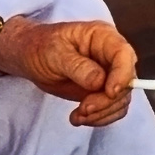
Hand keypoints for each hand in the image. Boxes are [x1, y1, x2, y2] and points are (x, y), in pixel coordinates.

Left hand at [0, 16, 136, 126]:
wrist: (29, 56)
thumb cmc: (40, 46)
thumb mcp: (53, 52)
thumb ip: (76, 66)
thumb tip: (99, 81)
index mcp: (102, 37)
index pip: (124, 54)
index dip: (122, 75)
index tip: (109, 93)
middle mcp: (110, 56)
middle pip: (126, 82)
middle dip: (106, 101)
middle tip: (84, 109)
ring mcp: (109, 75)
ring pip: (121, 99)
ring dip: (102, 113)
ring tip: (77, 116)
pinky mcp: (102, 91)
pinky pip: (111, 109)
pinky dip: (99, 118)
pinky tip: (78, 118)